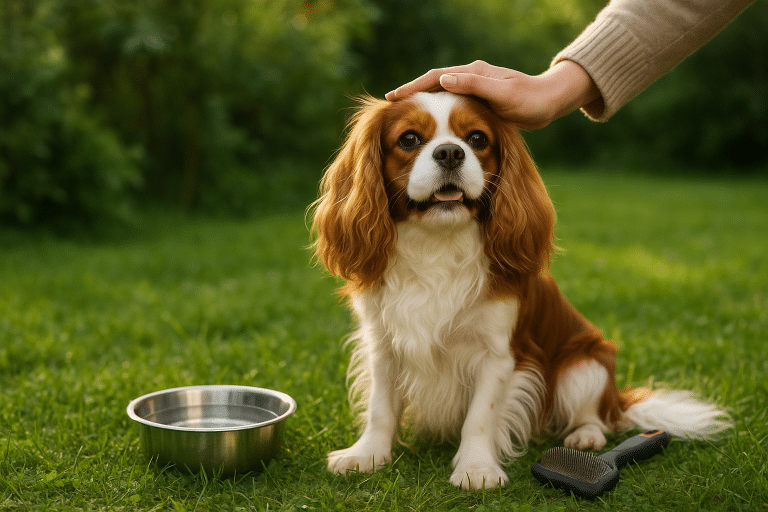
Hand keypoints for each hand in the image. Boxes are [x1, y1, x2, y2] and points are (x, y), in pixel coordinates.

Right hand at [385, 60, 599, 129]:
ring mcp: (473, 90)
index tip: (392, 98)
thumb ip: (474, 86)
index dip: (412, 88)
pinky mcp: (477, 102)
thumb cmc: (530, 100)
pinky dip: (436, 114)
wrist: (550, 103)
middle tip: (389, 106)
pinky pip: (450, 108)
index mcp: (472, 73)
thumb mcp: (503, 94)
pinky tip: (428, 127)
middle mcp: (470, 78)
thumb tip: (443, 79)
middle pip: (432, 85)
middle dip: (411, 96)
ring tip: (402, 117)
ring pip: (439, 97)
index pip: (434, 78)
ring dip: (421, 105)